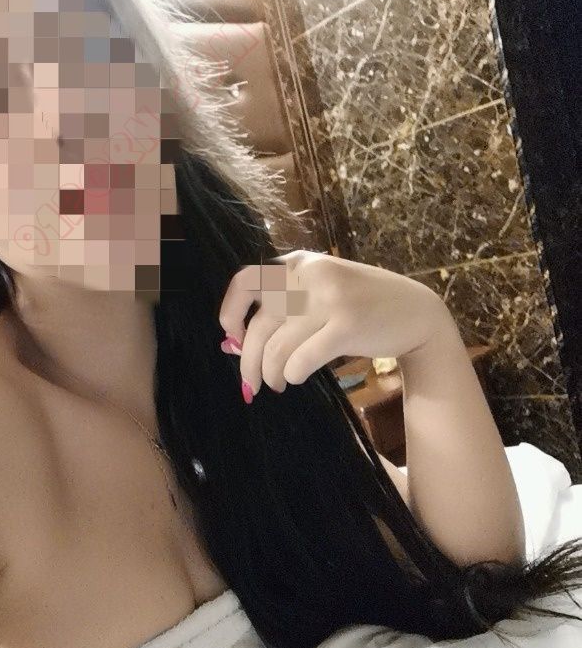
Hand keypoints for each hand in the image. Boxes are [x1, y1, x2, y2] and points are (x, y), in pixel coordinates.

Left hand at [217, 250, 451, 399]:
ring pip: (278, 348)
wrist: (417, 312)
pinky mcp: (346, 325)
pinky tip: (295, 378)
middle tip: (251, 384)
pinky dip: (292, 374)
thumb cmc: (361, 307)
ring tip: (276, 384)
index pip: (246, 281)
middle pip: (260, 326)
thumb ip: (280, 311)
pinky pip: (301, 359)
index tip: (233, 339)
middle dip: (249, 362)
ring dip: (272, 374)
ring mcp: (330, 298)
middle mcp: (311, 274)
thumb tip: (231, 345)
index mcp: (299, 263)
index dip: (230, 314)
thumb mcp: (319, 295)